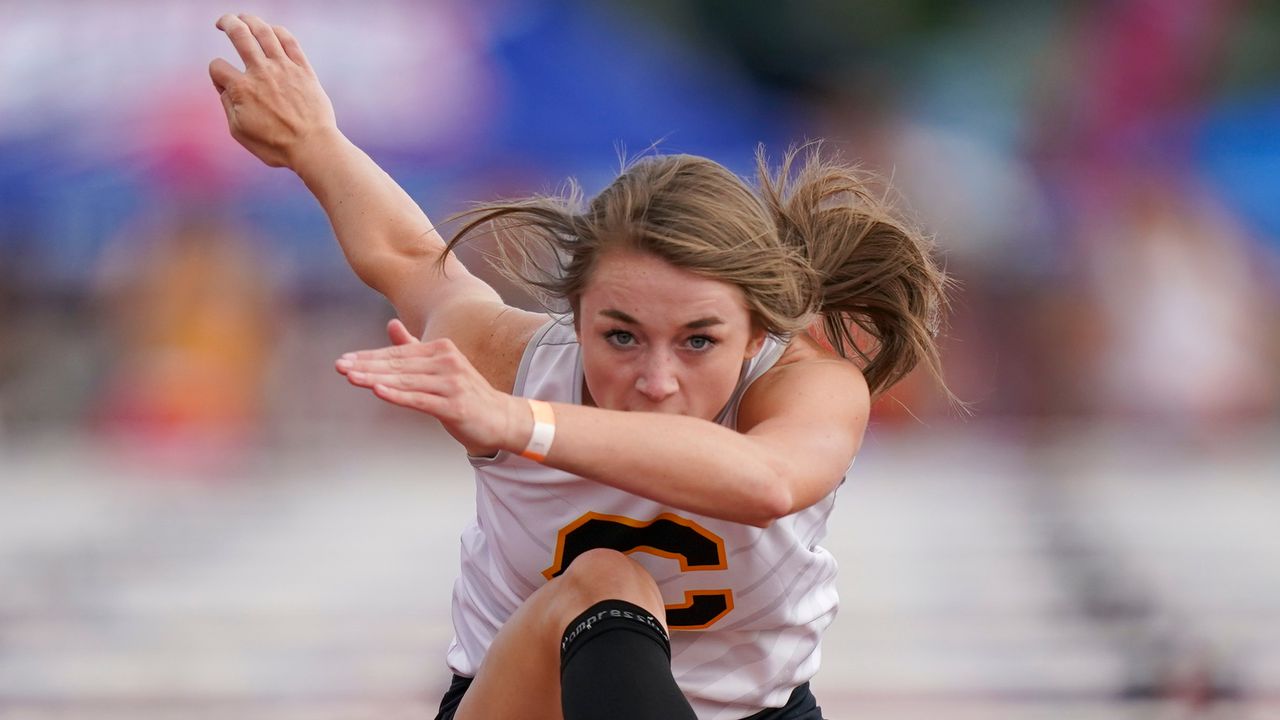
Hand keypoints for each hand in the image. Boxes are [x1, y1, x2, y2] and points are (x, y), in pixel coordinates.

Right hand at [209, 13, 337, 168]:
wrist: (313, 147)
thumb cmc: (275, 146)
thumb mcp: (239, 131)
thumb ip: (227, 105)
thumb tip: (224, 88)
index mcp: (242, 89)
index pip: (217, 67)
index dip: (215, 75)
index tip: (224, 86)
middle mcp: (261, 73)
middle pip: (239, 34)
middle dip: (227, 23)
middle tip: (223, 22)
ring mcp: (284, 68)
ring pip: (264, 32)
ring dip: (250, 20)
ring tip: (244, 18)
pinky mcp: (304, 70)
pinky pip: (290, 42)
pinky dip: (278, 31)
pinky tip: (272, 30)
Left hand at [336, 320, 530, 452]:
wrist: (500, 418)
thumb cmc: (466, 393)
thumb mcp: (440, 367)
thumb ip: (415, 347)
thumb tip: (392, 325)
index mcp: (441, 349)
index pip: (399, 353)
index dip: (370, 357)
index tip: (345, 360)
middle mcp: (446, 362)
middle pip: (398, 365)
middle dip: (366, 366)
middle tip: (340, 366)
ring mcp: (451, 383)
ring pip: (405, 381)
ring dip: (375, 379)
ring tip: (351, 377)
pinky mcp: (454, 405)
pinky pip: (420, 399)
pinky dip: (397, 395)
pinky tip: (378, 391)